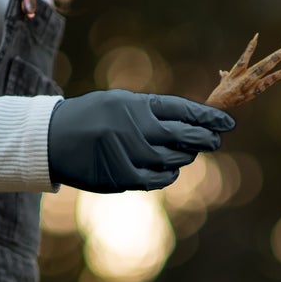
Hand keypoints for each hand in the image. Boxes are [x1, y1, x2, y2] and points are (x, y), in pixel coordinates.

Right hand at [47, 90, 234, 193]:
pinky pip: (159, 179)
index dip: (208, 118)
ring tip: (189, 150)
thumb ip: (151, 111)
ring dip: (186, 156)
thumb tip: (189, 123)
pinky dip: (169, 174)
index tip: (228, 123)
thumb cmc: (89, 117)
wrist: (52, 140)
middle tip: (216, 140)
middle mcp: (135, 129)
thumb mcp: (119, 102)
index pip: (182, 110)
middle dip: (205, 138)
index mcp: (136, 105)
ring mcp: (131, 155)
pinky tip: (171, 168)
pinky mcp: (124, 178)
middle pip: (184, 137)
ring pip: (175, 159)